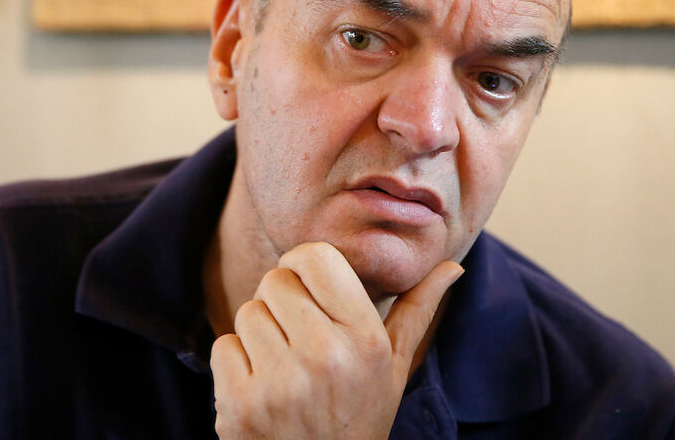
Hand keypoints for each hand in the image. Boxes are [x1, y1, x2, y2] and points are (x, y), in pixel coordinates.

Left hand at [210, 241, 462, 439]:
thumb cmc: (359, 416)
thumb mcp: (394, 368)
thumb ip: (417, 312)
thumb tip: (452, 267)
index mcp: (366, 339)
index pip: (315, 257)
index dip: (303, 265)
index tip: (306, 286)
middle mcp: (325, 357)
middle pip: (275, 281)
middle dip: (281, 303)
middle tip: (298, 341)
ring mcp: (280, 384)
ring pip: (248, 312)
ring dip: (258, 335)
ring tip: (284, 370)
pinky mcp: (240, 406)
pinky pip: (222, 346)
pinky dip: (234, 364)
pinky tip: (262, 391)